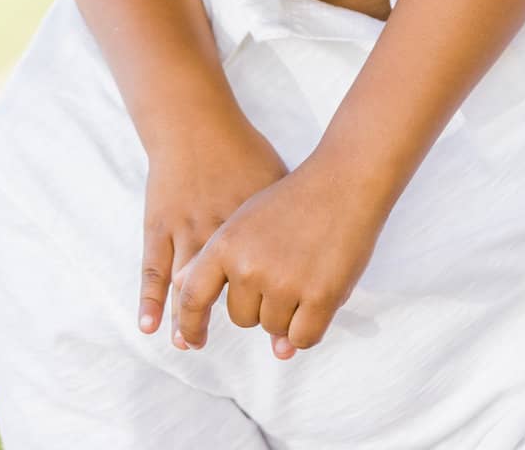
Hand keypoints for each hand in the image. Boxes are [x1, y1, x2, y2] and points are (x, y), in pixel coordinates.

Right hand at [139, 118, 287, 348]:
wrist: (195, 123)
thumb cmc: (241, 151)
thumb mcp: (276, 180)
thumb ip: (289, 218)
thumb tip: (312, 247)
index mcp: (254, 223)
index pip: (271, 276)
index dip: (280, 311)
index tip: (283, 336)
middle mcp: (219, 230)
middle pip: (231, 289)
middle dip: (239, 320)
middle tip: (250, 339)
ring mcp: (185, 228)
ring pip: (189, 288)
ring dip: (188, 321)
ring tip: (191, 344)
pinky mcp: (159, 225)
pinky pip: (154, 269)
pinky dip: (151, 299)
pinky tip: (151, 326)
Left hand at [172, 156, 384, 359]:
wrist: (343, 182)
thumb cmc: (293, 202)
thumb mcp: (243, 221)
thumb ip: (216, 258)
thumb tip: (181, 289)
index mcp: (226, 244)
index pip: (193, 296)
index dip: (191, 324)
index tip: (194, 342)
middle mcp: (249, 266)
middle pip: (242, 318)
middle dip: (261, 305)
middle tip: (284, 269)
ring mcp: (284, 283)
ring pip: (274, 329)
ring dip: (288, 313)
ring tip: (304, 270)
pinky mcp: (319, 297)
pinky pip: (303, 338)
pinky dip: (309, 328)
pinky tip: (318, 296)